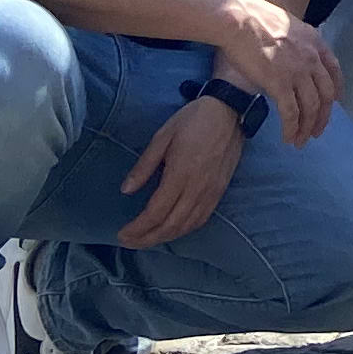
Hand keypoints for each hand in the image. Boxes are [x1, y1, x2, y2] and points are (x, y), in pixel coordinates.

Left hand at [117, 95, 246, 246]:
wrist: (230, 111)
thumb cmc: (193, 120)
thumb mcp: (162, 136)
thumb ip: (144, 165)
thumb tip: (126, 190)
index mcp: (181, 173)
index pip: (156, 212)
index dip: (137, 228)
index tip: (122, 234)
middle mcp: (197, 188)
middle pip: (170, 225)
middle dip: (147, 239)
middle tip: (129, 242)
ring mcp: (211, 192)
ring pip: (186, 226)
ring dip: (164, 237)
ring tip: (146, 239)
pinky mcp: (220, 192)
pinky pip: (200, 219)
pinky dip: (183, 230)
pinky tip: (172, 230)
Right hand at [207, 0, 339, 144]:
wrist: (240, 19)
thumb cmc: (255, 19)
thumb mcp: (288, 25)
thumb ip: (297, 43)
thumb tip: (293, 55)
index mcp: (315, 42)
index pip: (334, 71)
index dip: (336, 90)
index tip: (335, 103)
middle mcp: (311, 58)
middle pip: (326, 95)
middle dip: (323, 117)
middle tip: (316, 131)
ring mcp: (297, 72)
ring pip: (311, 108)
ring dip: (307, 128)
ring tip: (300, 141)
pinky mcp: (280, 83)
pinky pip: (291, 113)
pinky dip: (292, 129)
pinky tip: (288, 137)